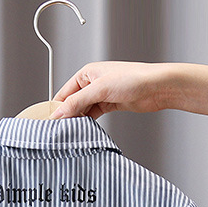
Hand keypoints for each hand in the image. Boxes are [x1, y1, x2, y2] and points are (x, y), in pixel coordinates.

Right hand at [50, 61, 172, 119]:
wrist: (157, 87)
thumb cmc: (133, 79)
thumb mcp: (100, 90)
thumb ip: (77, 102)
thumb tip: (59, 113)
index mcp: (87, 73)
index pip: (64, 93)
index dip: (57, 108)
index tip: (50, 123)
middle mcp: (93, 83)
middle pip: (73, 102)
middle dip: (67, 116)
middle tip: (60, 131)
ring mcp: (102, 94)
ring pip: (84, 110)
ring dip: (79, 121)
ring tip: (73, 132)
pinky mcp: (111, 104)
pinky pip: (95, 114)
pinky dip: (90, 122)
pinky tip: (86, 129)